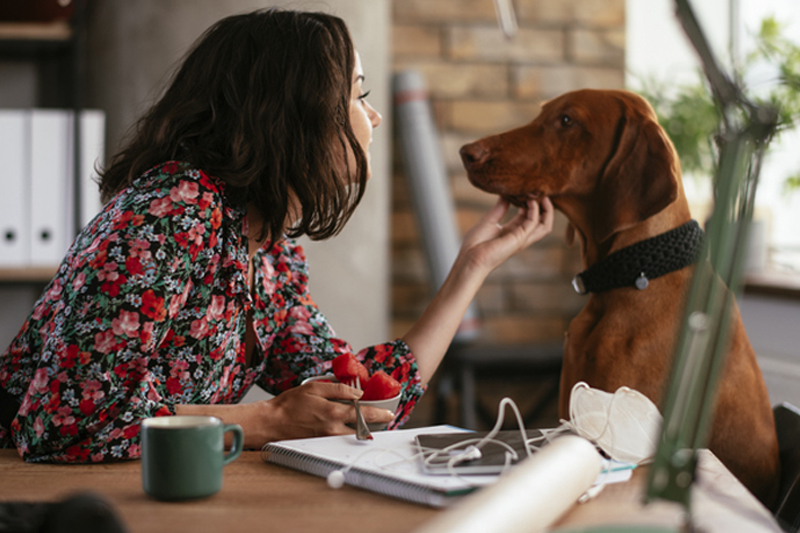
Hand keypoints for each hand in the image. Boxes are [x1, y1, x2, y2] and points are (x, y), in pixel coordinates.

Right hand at [257, 381, 393, 441]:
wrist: (272, 422)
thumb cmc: (290, 404)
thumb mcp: (314, 387)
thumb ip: (338, 389)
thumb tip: (357, 392)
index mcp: (333, 413)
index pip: (363, 413)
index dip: (379, 413)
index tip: (388, 412)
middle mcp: (332, 429)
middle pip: (362, 430)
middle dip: (375, 425)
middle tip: (383, 419)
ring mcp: (327, 439)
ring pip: (352, 437)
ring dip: (363, 430)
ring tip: (369, 422)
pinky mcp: (321, 444)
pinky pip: (340, 440)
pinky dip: (349, 433)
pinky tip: (349, 427)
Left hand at [458, 196, 553, 274]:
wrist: (470, 257)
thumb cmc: (475, 243)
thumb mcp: (489, 221)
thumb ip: (499, 208)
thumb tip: (505, 194)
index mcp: (511, 232)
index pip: (528, 217)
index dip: (531, 204)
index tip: (528, 191)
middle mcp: (519, 236)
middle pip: (541, 222)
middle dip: (545, 208)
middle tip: (542, 193)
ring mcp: (521, 238)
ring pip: (544, 226)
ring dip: (547, 210)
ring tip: (543, 196)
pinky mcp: (520, 238)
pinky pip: (534, 223)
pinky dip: (535, 211)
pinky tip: (530, 201)